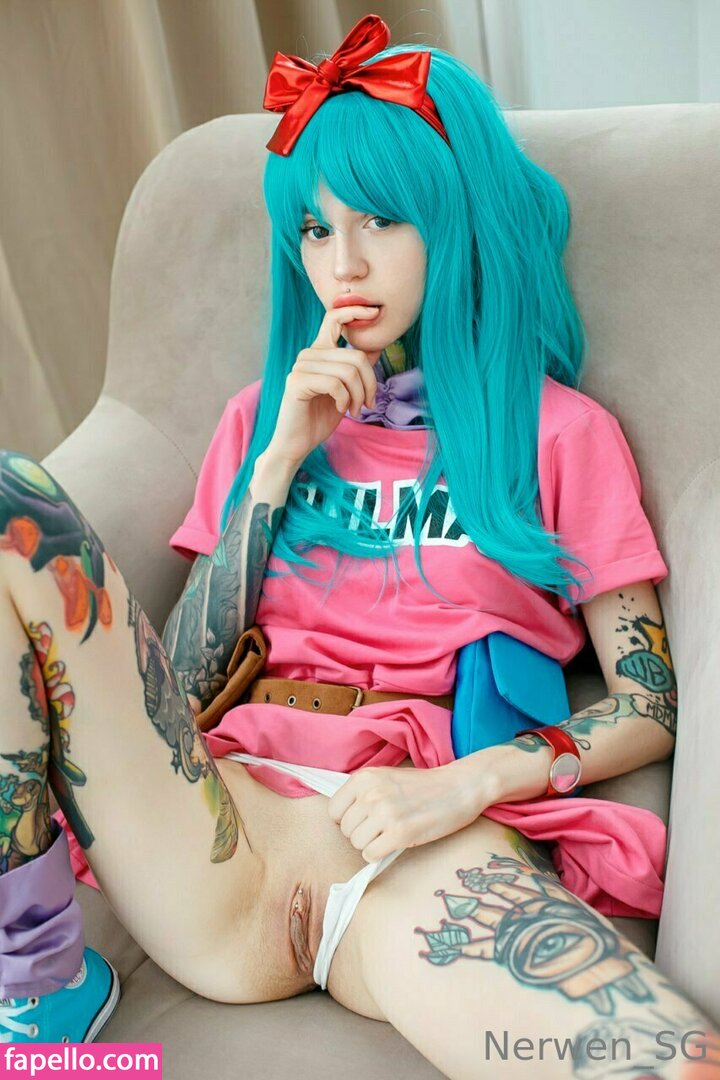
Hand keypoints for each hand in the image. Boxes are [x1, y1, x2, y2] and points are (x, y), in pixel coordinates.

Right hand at [268, 305, 379, 466]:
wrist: (297, 443)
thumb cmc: (320, 417)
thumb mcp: (346, 391)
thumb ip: (356, 369)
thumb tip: (376, 348)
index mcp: (319, 352)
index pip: (334, 318)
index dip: (355, 311)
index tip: (375, 312)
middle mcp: (308, 355)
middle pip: (356, 356)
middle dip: (370, 383)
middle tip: (369, 404)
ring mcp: (301, 367)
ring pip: (348, 371)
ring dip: (359, 396)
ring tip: (355, 410)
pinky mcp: (298, 382)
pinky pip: (335, 384)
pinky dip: (345, 400)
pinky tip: (341, 410)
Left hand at [327, 763, 483, 862]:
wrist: (458, 787)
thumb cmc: (422, 786)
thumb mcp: (386, 777)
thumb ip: (363, 792)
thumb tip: (340, 817)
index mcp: (365, 777)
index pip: (334, 810)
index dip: (347, 819)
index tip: (363, 819)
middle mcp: (371, 794)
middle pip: (345, 829)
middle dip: (361, 832)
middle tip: (382, 827)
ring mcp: (385, 813)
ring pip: (356, 843)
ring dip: (370, 844)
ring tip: (389, 834)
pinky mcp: (400, 833)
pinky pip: (371, 854)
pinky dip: (379, 853)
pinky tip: (394, 843)